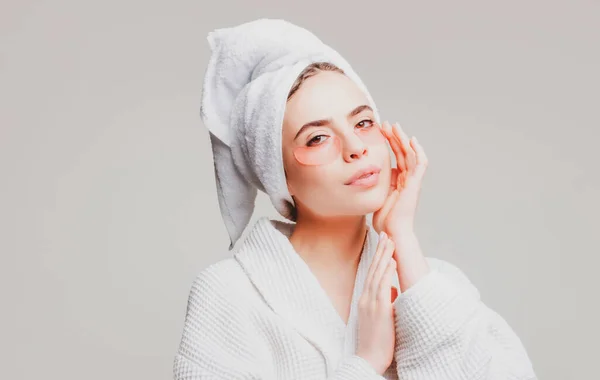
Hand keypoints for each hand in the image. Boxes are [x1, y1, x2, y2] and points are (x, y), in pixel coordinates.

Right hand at [356, 232, 397, 374]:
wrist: (369, 358)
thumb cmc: (376, 340)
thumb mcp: (379, 316)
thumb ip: (385, 300)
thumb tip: (393, 290)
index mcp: (366, 299)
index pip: (372, 272)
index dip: (377, 257)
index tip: (383, 242)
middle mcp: (366, 298)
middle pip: (373, 269)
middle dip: (380, 250)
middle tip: (386, 233)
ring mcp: (371, 303)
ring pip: (377, 274)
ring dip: (384, 256)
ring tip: (389, 241)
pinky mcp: (379, 310)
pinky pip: (383, 287)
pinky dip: (387, 273)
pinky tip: (391, 262)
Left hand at [373, 121, 428, 234]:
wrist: (392, 232)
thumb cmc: (385, 220)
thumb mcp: (377, 196)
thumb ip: (377, 184)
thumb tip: (368, 174)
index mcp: (399, 181)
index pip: (396, 157)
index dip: (389, 143)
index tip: (380, 131)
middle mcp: (407, 179)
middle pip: (403, 152)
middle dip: (395, 137)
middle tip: (386, 123)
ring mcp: (412, 181)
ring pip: (411, 154)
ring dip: (404, 139)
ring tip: (395, 127)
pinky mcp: (415, 184)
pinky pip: (420, 164)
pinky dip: (418, 151)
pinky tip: (412, 141)